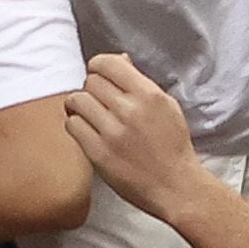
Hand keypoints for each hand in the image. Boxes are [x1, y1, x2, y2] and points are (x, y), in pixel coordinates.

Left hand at [63, 54, 213, 222]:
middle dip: (93, 90)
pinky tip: (90, 132)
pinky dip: (78, 126)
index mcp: (150, 95)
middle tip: (101, 103)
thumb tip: (119, 61)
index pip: (108, 63)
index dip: (99, 67)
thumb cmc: (173, 148)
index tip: (101, 76)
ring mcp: (112, 131)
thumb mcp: (168, 108)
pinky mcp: (98, 152)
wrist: (176, 186)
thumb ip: (142, 85)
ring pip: (77, 100)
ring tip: (93, 117)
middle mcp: (130, 110)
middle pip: (90, 81)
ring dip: (81, 107)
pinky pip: (72, 125)